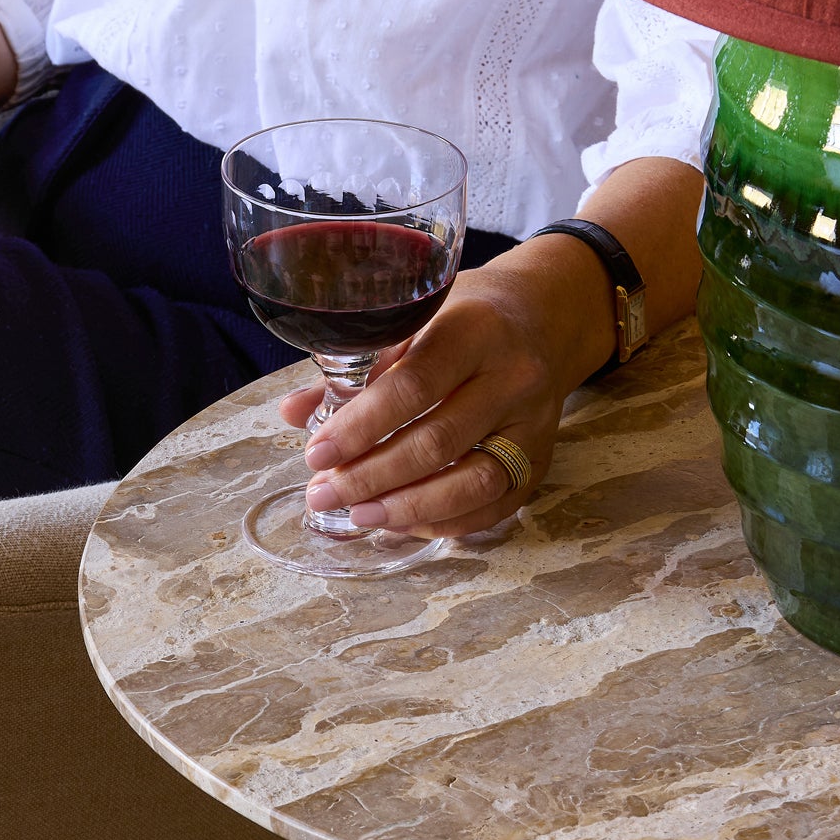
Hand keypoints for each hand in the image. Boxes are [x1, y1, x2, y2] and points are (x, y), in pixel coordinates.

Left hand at [281, 236, 614, 538]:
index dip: (361, 427)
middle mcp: (513, 377)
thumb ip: (357, 367)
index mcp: (475, 330)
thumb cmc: (466, 317)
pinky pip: (493, 507)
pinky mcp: (540, 461)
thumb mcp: (415, 319)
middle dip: (372, 477)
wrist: (544, 320)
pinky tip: (401, 521)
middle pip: (438, 441)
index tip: (317, 455)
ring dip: (408, 508)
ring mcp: (533, 424)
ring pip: (472, 482)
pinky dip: (443, 521)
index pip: (414, 387)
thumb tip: (295, 413)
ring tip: (358, 516)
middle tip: (324, 495)